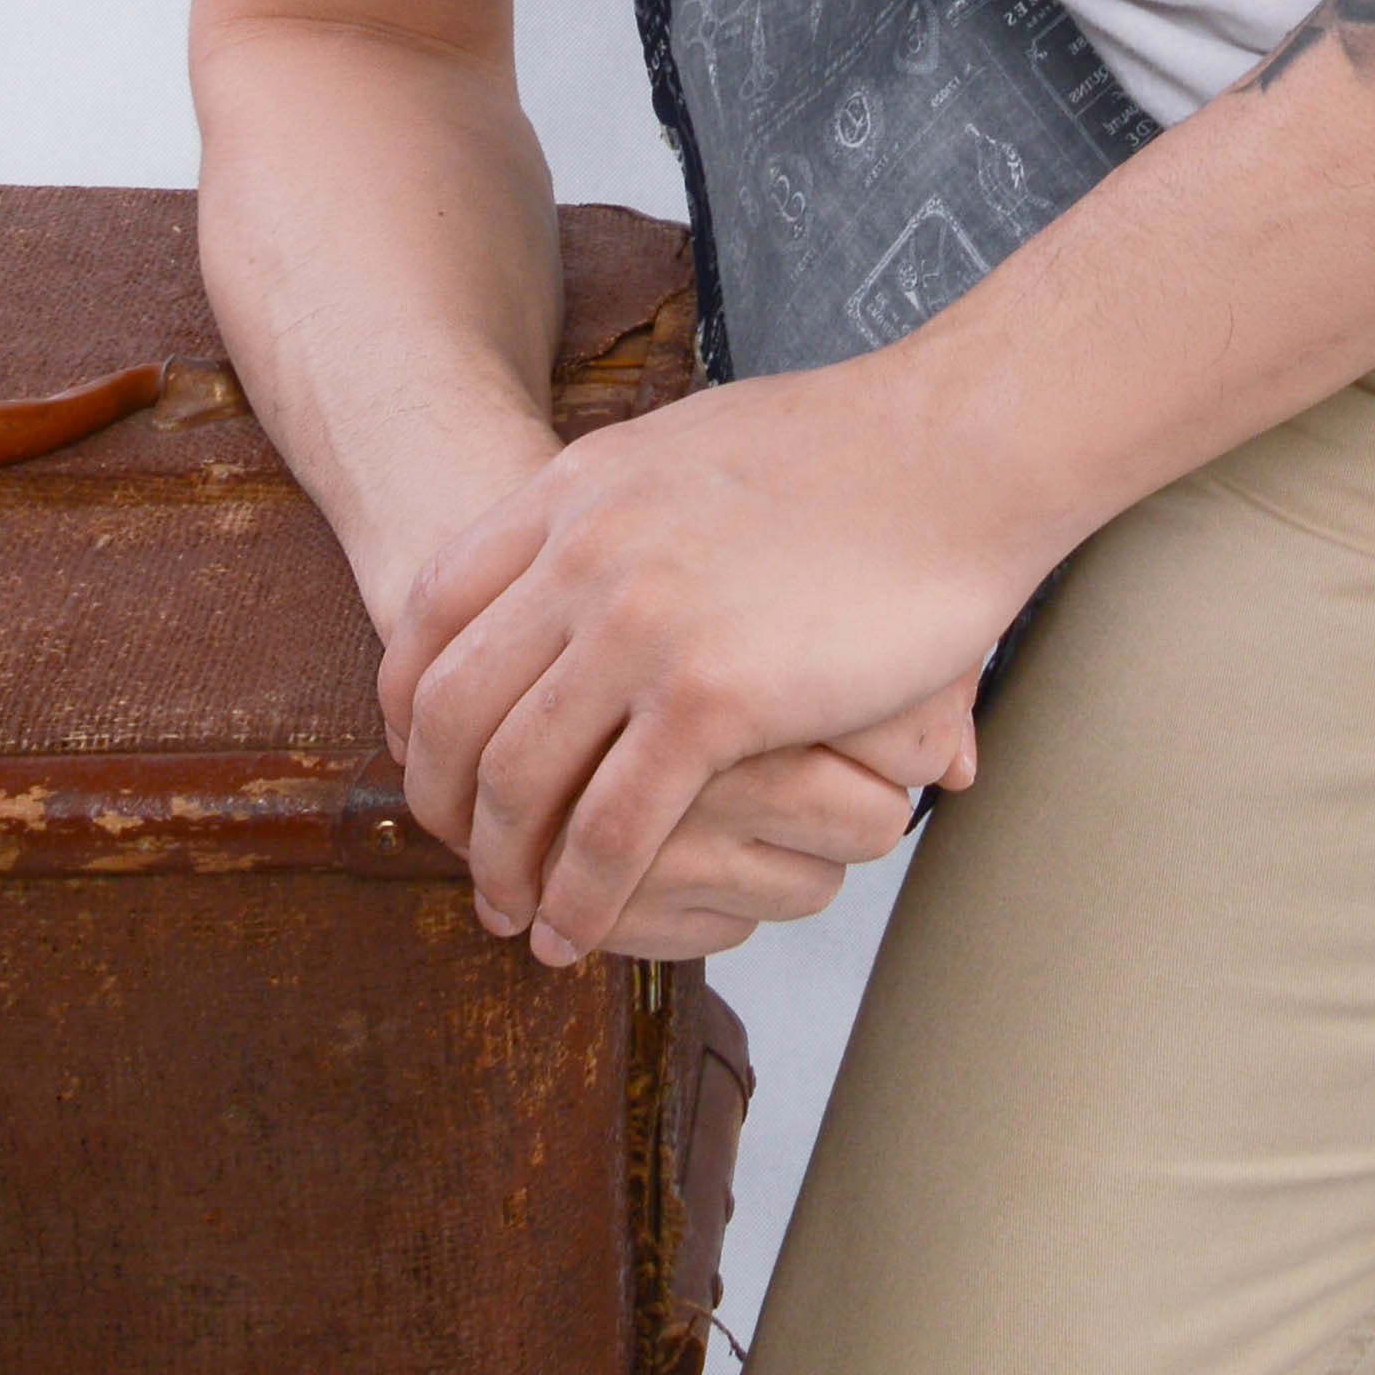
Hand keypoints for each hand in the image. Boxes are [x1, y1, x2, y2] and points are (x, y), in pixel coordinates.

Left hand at [376, 355, 1058, 963]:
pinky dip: (583, 894)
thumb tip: (608, 523)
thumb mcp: (694, 445)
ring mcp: (643, 627)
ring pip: (519, 778)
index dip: (409, 699)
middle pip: (453, 704)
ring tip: (513, 912)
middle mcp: (586, 556)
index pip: (431, 605)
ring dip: (501, 864)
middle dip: (437, 798)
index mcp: (577, 490)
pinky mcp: (715, 699)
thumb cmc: (862, 449)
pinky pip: (613, 826)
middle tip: (453, 852)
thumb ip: (628, 499)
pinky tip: (579, 929)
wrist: (964, 446)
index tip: (422, 753)